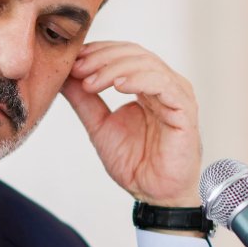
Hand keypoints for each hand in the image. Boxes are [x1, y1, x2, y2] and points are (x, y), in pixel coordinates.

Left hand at [61, 41, 202, 207]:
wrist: (153, 193)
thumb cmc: (134, 162)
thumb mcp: (100, 126)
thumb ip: (84, 101)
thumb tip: (63, 76)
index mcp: (147, 85)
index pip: (123, 54)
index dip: (97, 53)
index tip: (72, 62)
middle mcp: (164, 85)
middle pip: (134, 53)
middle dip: (102, 58)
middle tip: (77, 69)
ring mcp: (176, 95)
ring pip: (147, 64)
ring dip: (114, 68)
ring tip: (91, 82)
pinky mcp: (184, 109)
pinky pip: (162, 84)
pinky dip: (138, 79)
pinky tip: (117, 85)